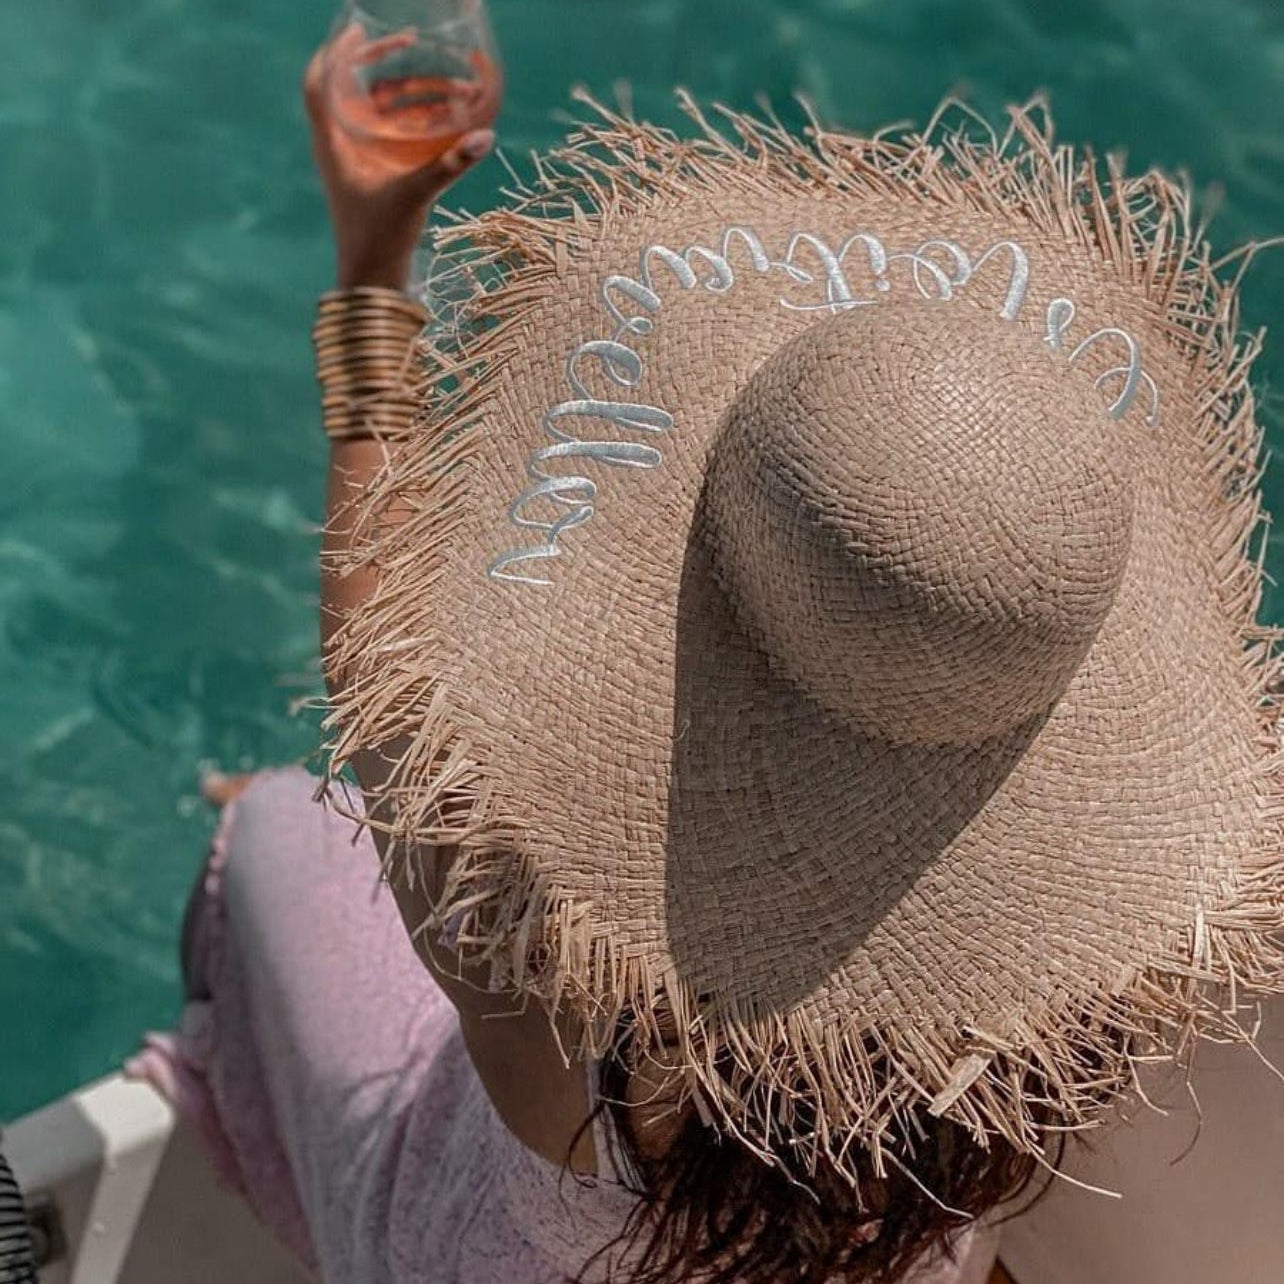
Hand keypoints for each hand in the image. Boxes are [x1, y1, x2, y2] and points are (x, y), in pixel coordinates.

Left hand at [303, 24, 494, 289]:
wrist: (371, 282)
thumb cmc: (380, 238)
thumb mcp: (415, 195)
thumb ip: (449, 165)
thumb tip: (486, 135)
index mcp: (332, 145)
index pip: (319, 83)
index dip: (335, 51)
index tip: (358, 30)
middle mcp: (337, 149)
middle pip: (344, 89)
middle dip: (371, 62)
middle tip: (401, 41)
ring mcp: (352, 165)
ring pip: (365, 112)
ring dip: (390, 89)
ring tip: (421, 73)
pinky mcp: (368, 180)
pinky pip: (378, 136)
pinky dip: (399, 119)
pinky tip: (427, 116)